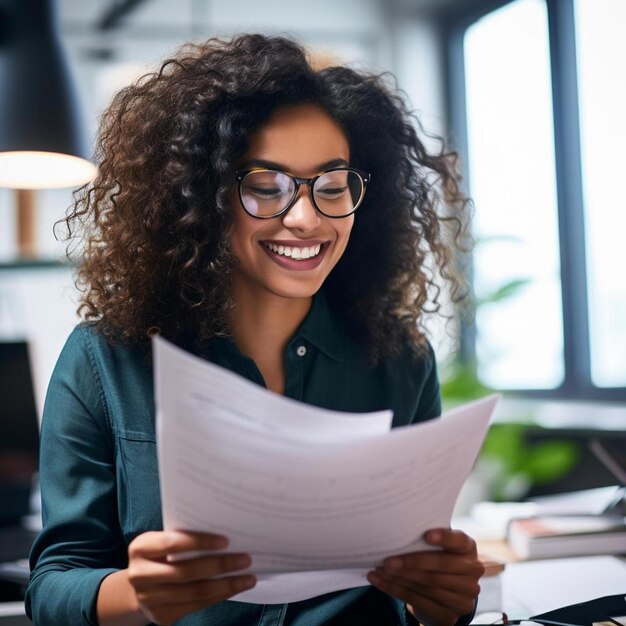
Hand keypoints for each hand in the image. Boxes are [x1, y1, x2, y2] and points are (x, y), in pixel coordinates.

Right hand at [126, 530, 255, 624]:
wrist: (138, 587)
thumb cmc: (160, 554)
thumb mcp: (162, 540)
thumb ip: (183, 536)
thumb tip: (226, 533)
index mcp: (141, 548)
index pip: (172, 544)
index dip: (200, 542)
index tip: (226, 541)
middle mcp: (140, 575)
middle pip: (186, 572)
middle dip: (220, 565)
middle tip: (246, 559)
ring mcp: (149, 599)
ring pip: (195, 592)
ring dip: (226, 585)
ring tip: (248, 577)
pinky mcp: (162, 616)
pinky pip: (196, 606)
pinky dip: (219, 596)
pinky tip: (235, 588)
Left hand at [366, 528, 483, 625]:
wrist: (443, 590)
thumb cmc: (435, 556)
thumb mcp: (436, 545)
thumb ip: (425, 539)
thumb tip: (395, 530)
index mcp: (468, 548)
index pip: (459, 541)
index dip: (444, 538)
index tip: (426, 535)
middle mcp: (472, 572)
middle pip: (440, 566)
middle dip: (412, 563)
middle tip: (388, 561)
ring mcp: (464, 597)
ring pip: (428, 585)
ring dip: (399, 578)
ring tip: (379, 571)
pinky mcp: (450, 615)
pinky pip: (420, 602)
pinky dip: (396, 591)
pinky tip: (380, 582)